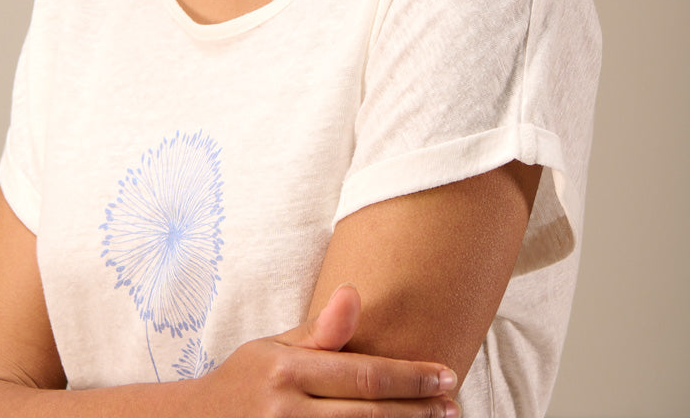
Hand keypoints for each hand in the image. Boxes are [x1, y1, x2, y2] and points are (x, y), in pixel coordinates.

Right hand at [193, 284, 459, 415]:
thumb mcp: (273, 348)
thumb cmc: (244, 383)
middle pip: (368, 415)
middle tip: (454, 407)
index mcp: (285, 369)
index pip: (361, 377)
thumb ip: (320, 331)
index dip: (409, 379)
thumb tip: (354, 291)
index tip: (446, 376)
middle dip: (418, 412)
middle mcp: (286, 410)